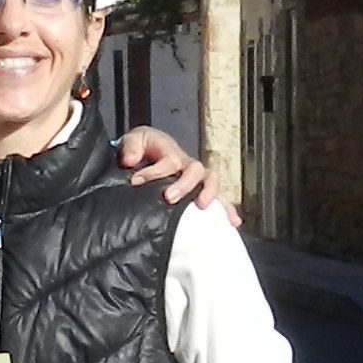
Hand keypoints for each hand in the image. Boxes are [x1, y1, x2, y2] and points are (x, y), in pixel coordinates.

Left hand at [113, 125, 234, 223]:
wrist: (154, 151)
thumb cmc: (145, 147)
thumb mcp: (135, 140)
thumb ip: (131, 147)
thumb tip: (129, 162)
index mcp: (172, 152)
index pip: (169, 161)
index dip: (153, 171)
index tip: (135, 181)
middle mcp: (188, 165)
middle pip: (195, 170)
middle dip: (184, 184)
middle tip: (169, 198)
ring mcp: (198, 179)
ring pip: (211, 181)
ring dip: (210, 194)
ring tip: (202, 207)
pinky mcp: (202, 191)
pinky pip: (219, 199)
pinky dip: (227, 210)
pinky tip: (233, 222)